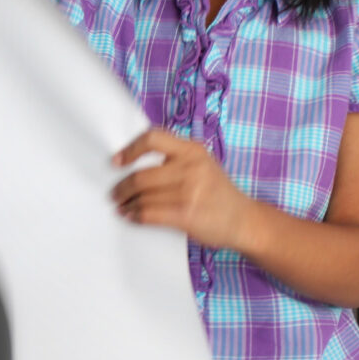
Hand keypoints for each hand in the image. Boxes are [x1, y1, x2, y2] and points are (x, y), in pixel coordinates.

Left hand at [110, 128, 253, 249]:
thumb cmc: (217, 192)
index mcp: (192, 150)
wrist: (244, 221)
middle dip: (121, 188)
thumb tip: (132, 164)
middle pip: (140, 176)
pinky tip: (132, 216)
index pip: (153, 138)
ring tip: (121, 207)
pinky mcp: (186, 214)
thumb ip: (175, 159)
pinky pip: (149, 214)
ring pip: (142, 197)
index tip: (117, 162)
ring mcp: (189, 191)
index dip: (130, 149)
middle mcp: (190, 167)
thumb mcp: (202, 164)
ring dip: (126, 204)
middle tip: (114, 194)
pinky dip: (135, 216)